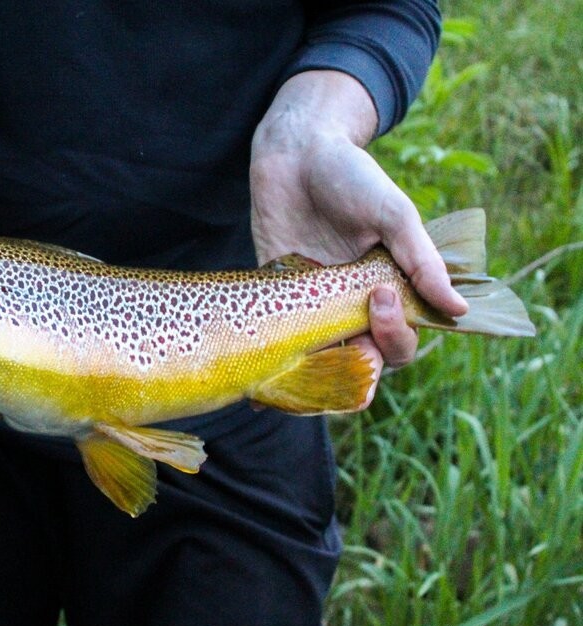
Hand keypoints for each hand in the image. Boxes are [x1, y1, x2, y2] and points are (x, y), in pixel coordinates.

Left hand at [249, 72, 467, 405]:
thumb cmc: (351, 176)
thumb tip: (457, 311)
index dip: (396, 335)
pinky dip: (271, 365)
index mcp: (388, 289)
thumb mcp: (392, 213)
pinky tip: (260, 384)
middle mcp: (350, 305)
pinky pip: (275, 341)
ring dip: (316, 376)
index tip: (381, 297)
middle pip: (363, 362)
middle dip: (362, 360)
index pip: (400, 341)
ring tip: (306, 370)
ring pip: (320, 362)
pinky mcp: (273, 296)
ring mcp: (310, 305)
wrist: (296, 150)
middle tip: (351, 321)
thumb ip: (421, 260)